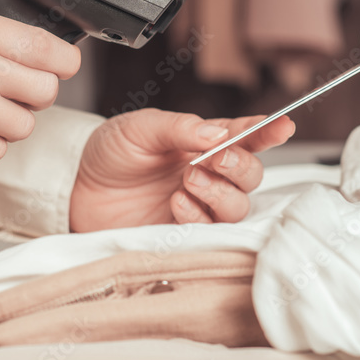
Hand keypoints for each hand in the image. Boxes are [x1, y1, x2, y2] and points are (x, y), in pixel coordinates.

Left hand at [70, 109, 294, 231]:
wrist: (76, 190)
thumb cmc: (110, 154)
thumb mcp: (139, 128)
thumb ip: (179, 128)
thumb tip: (217, 133)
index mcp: (202, 142)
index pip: (245, 136)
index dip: (267, 131)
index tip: (283, 125)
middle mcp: (208, 174)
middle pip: (251, 176)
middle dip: (241, 167)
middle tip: (216, 159)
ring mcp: (199, 205)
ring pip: (238, 206)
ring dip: (220, 192)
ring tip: (187, 180)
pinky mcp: (184, 234)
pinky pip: (211, 231)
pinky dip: (199, 215)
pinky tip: (175, 202)